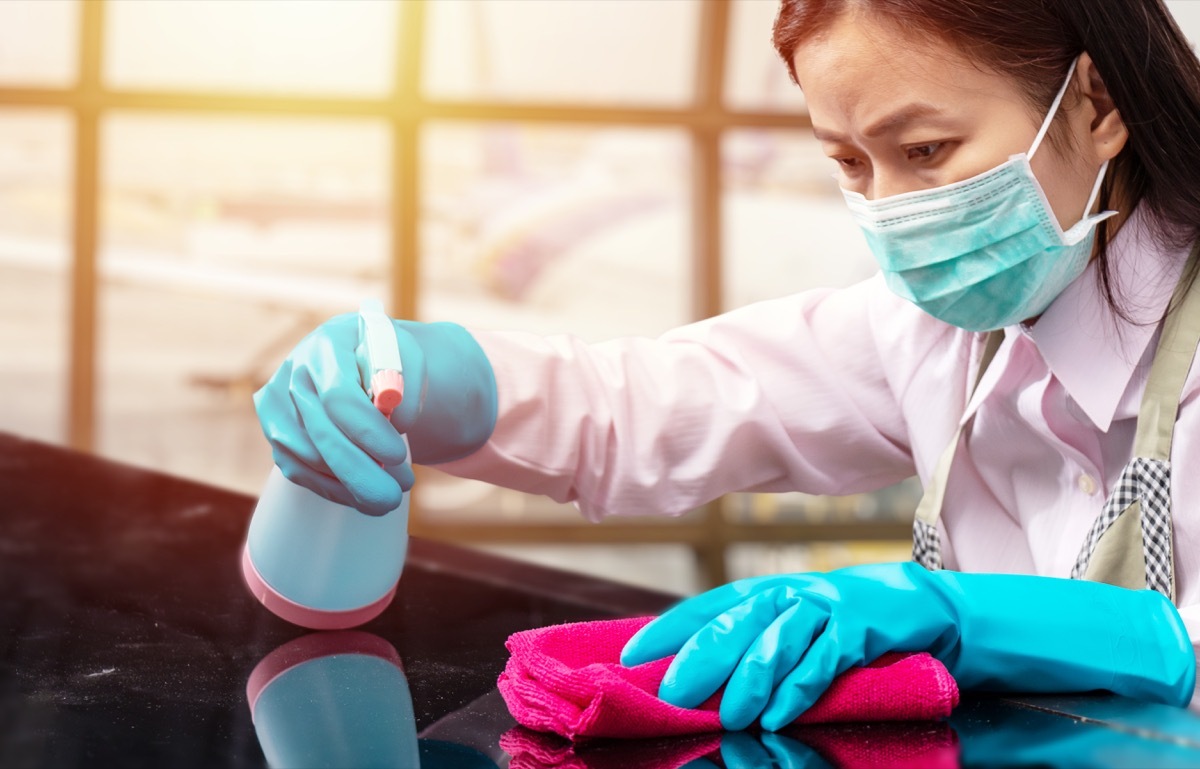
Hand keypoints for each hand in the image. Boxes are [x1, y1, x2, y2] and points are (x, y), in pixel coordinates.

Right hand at [254, 314, 496, 514]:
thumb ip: (406, 382)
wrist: (354, 360)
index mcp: (326, 346)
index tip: (397, 455)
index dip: (368, 431)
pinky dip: (333, 488)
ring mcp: (278, 408)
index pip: (339, 396)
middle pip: (321, 433)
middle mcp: (293, 375)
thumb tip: (396, 421)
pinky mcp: (277, 436)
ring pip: (310, 458)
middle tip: (393, 498)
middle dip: (359, 472)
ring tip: (391, 492)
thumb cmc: (386, 359)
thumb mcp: (407, 356)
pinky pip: (301, 471)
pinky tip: (360, 495)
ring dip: (351, 483)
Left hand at [621, 562, 955, 729]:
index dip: (669, 628)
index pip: (708, 606)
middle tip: (673, 693)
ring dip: (750, 682)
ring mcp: (825, 607)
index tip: (633, 654)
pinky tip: (779, 715)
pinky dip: (799, 689)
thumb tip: (693, 677)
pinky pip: (823, 660)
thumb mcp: (793, 626)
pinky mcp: (860, 627)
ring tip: (729, 715)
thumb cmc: (842, 622)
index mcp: (766, 593)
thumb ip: (752, 645)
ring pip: (777, 642)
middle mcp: (790, 593)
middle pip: (737, 623)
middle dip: (701, 660)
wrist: (919, 605)